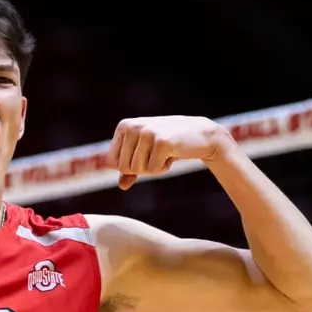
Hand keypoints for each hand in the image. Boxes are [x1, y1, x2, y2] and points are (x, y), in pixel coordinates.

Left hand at [106, 115, 228, 189]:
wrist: (199, 134)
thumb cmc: (168, 144)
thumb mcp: (145, 154)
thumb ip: (130, 170)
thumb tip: (122, 186)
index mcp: (124, 126)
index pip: (112, 162)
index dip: (129, 167)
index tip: (144, 155)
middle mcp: (133, 126)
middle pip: (124, 167)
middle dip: (142, 168)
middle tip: (156, 155)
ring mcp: (147, 133)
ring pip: (138, 170)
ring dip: (153, 168)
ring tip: (164, 154)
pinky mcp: (162, 142)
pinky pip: (153, 170)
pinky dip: (163, 168)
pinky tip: (172, 155)